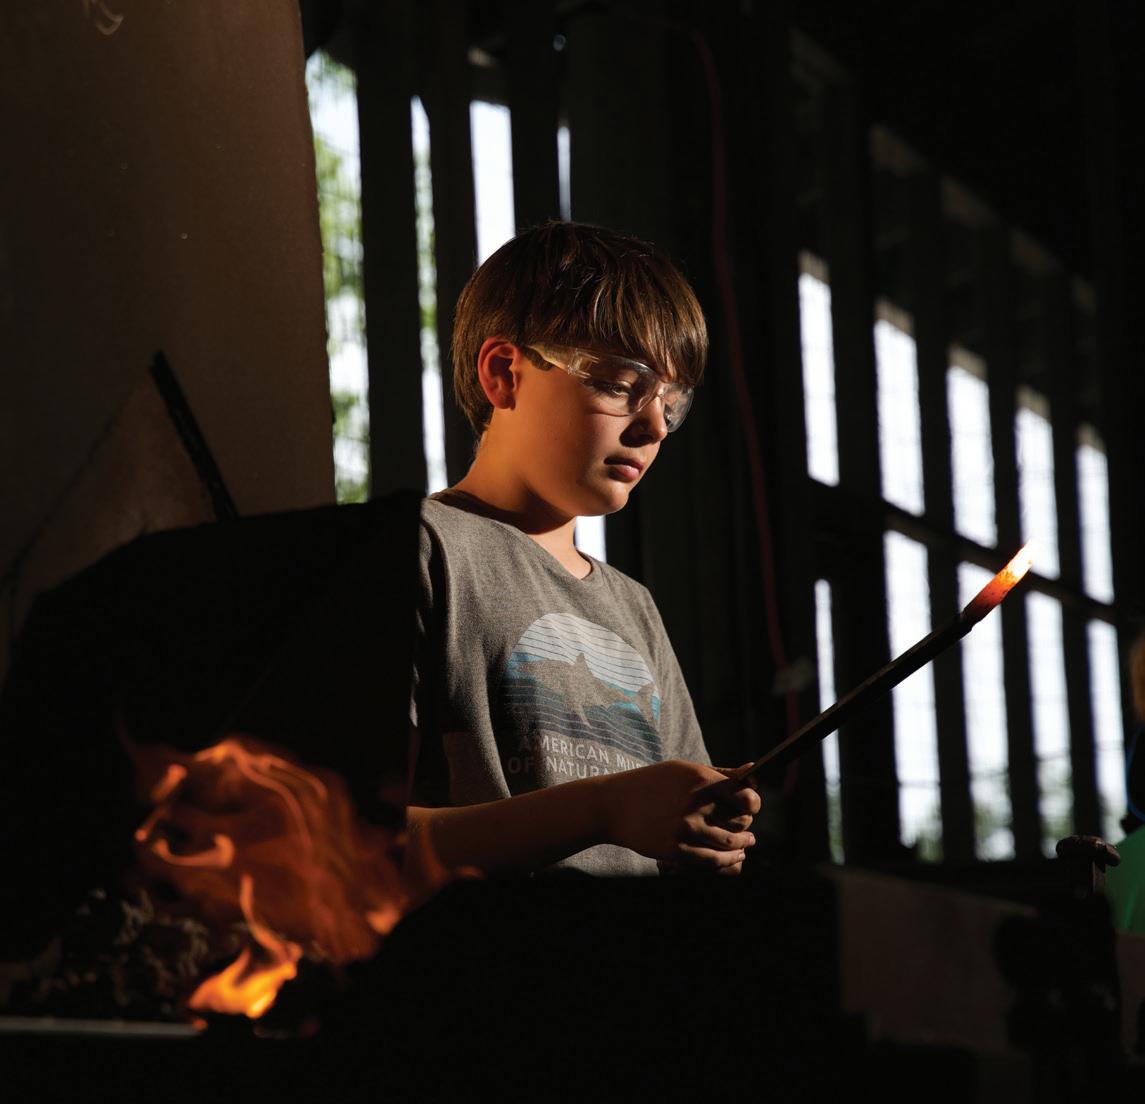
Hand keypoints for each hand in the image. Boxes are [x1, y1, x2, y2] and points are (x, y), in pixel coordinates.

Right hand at [600, 759, 759, 872]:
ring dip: (742, 846)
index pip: (747, 797)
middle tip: (745, 828)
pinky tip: (732, 857)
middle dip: (745, 825)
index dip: (753, 804)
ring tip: (744, 845)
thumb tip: (751, 772)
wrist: (614, 805)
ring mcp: (686, 829)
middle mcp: (697, 804)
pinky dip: (727, 861)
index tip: (751, 807)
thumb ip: (719, 774)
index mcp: (701, 780)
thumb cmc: (652, 784)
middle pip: (741, 822)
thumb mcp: (684, 770)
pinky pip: (713, 861)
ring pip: (730, 845)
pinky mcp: (677, 850)